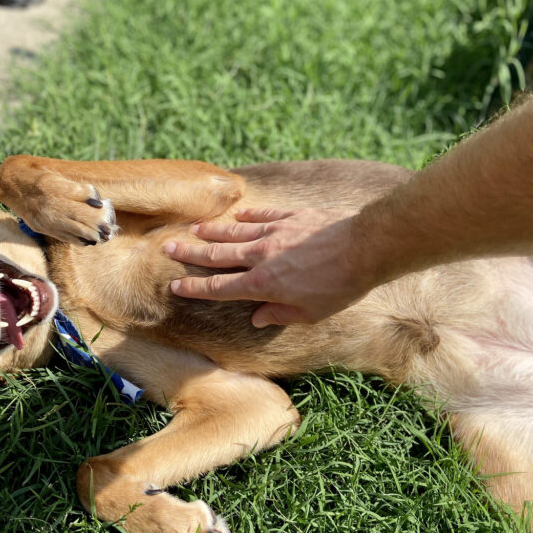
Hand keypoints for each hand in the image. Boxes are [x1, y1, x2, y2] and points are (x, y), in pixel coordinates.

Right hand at [164, 207, 373, 326]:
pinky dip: (248, 216)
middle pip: (217, 255)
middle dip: (190, 253)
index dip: (195, 288)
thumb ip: (279, 315)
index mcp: (263, 284)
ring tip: (193, 229)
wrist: (363, 249)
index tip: (175, 286)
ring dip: (212, 232)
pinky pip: (263, 215)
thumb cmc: (339, 286)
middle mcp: (261, 256)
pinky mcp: (291, 217)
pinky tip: (238, 216)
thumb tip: (257, 317)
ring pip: (234, 232)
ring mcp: (274, 233)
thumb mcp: (309, 314)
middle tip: (168, 248)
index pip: (220, 287)